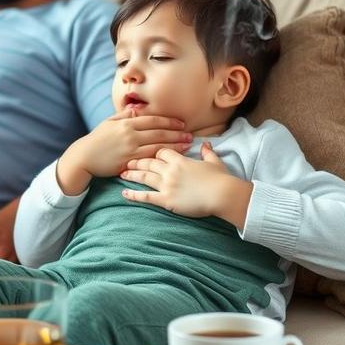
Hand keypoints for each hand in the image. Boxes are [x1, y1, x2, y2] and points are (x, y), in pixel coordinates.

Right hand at [56, 111, 191, 194]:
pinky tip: (173, 157)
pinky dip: (163, 157)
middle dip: (177, 133)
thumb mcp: (108, 123)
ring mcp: (130, 148)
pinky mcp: (129, 161)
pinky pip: (150, 158)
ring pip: (157, 145)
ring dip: (175, 145)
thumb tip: (136, 109)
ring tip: (187, 145)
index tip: (181, 123)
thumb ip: (124, 115)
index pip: (153, 119)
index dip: (169, 121)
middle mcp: (130, 134)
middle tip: (190, 134)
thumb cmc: (96, 140)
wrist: (84, 157)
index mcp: (126, 122)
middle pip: (159, 132)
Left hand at [120, 143, 251, 224]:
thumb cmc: (220, 179)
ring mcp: (167, 185)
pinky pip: (146, 197)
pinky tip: (124, 194)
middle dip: (137, 161)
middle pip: (148, 162)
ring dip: (132, 175)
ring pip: (144, 177)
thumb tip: (205, 144)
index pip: (161, 152)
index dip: (154, 151)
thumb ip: (207, 152)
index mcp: (180, 160)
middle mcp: (170, 170)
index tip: (147, 152)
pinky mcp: (166, 200)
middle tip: (126, 161)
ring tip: (122, 174)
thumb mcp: (214, 162)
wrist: (222, 194)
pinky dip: (134, 195)